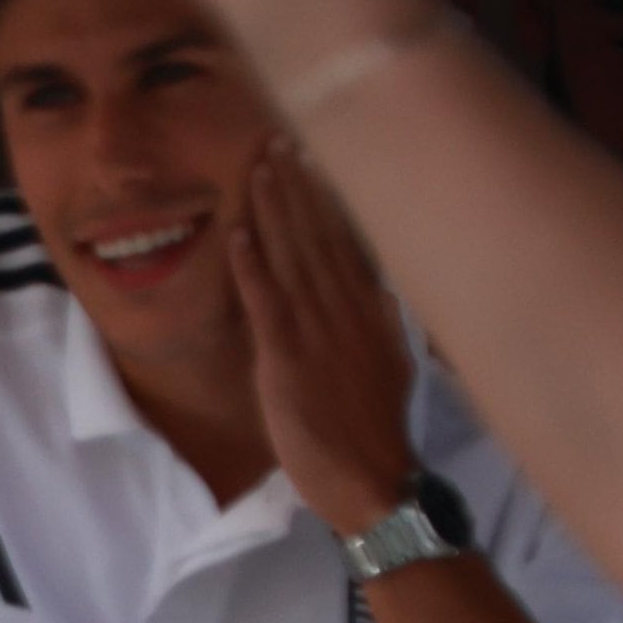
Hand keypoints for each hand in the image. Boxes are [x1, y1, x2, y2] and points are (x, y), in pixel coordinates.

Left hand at [236, 138, 414, 534]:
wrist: (371, 482)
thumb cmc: (370, 433)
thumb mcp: (384, 366)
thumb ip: (375, 324)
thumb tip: (375, 289)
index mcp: (372, 313)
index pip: (347, 242)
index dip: (327, 198)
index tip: (314, 158)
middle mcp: (348, 312)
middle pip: (320, 237)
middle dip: (297, 187)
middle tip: (278, 139)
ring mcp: (319, 333)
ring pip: (293, 258)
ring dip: (273, 210)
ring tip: (258, 166)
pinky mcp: (288, 360)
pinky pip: (267, 302)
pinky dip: (252, 265)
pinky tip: (239, 231)